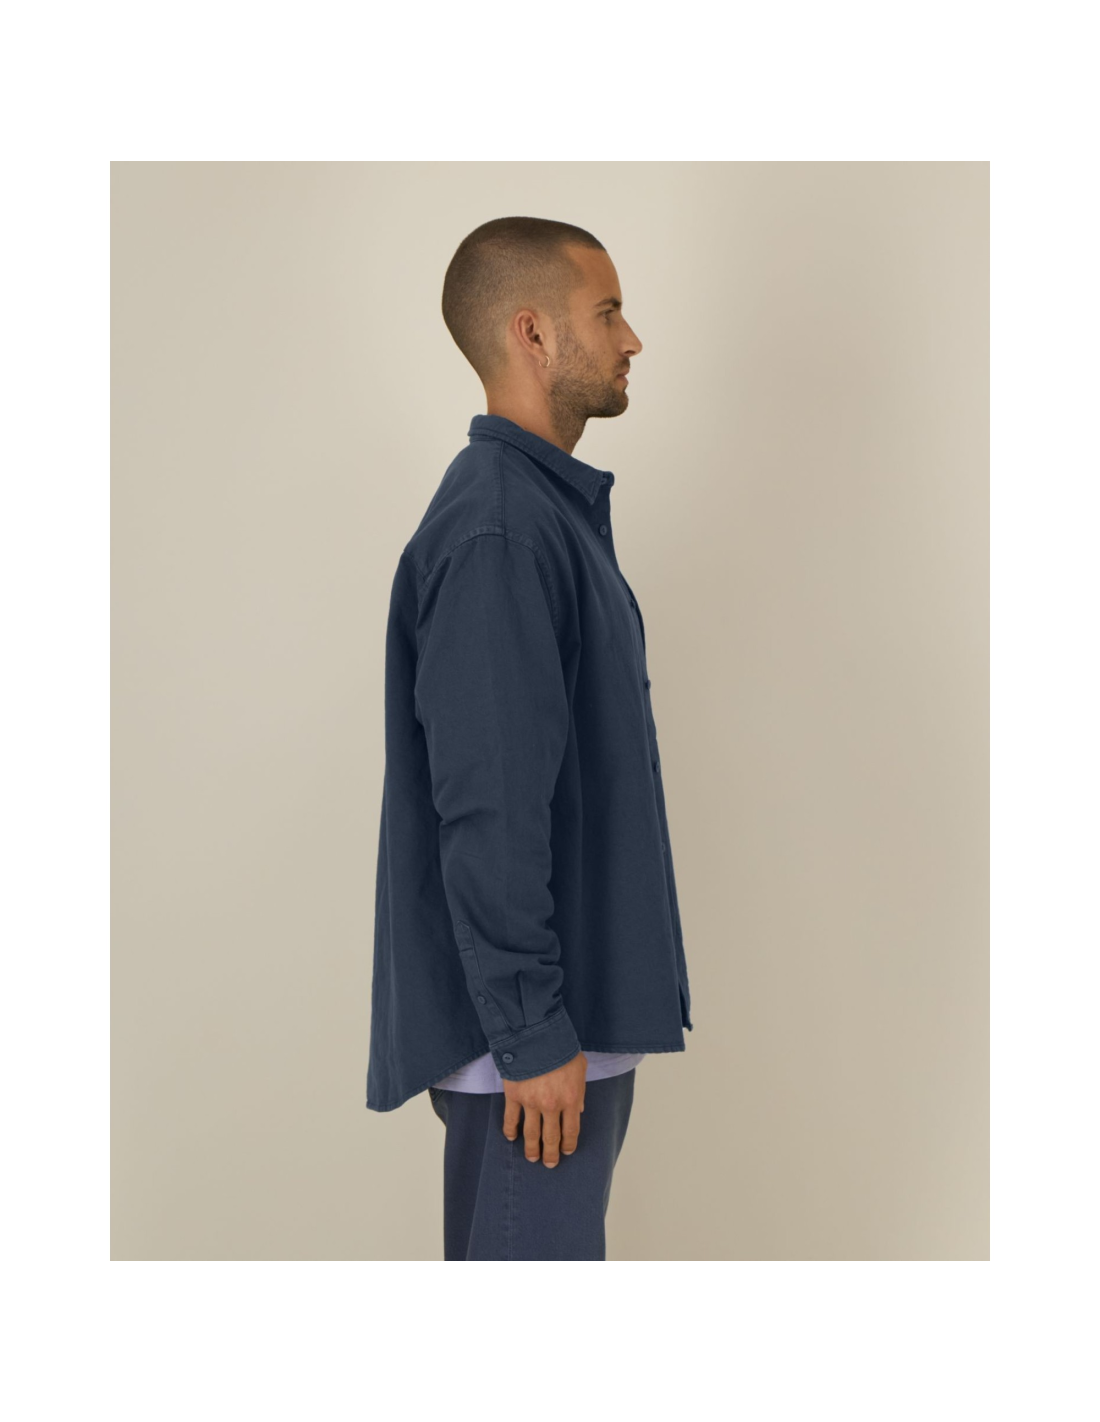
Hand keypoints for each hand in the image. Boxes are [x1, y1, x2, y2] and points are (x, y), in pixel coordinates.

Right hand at [502, 1051, 586, 1167]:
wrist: (536, 1034)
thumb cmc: (562, 1047)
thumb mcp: (580, 1067)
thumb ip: (580, 1091)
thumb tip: (579, 1109)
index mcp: (571, 1099)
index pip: (571, 1130)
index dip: (568, 1144)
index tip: (566, 1152)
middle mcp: (551, 1106)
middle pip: (551, 1137)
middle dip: (551, 1153)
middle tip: (549, 1164)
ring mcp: (531, 1102)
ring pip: (531, 1133)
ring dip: (531, 1149)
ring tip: (532, 1158)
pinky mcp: (513, 1095)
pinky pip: (511, 1119)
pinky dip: (510, 1130)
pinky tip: (511, 1137)